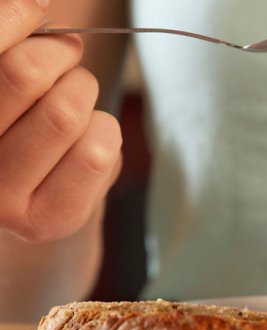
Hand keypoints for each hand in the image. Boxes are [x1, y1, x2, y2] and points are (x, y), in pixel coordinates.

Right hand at [0, 0, 121, 241]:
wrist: (38, 199)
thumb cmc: (21, 126)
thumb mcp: (9, 85)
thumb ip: (10, 47)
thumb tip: (33, 5)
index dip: (15, 17)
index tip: (37, 9)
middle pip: (24, 73)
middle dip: (60, 56)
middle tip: (67, 60)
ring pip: (65, 111)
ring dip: (84, 94)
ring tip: (77, 103)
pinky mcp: (45, 221)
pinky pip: (97, 152)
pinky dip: (106, 132)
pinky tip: (90, 142)